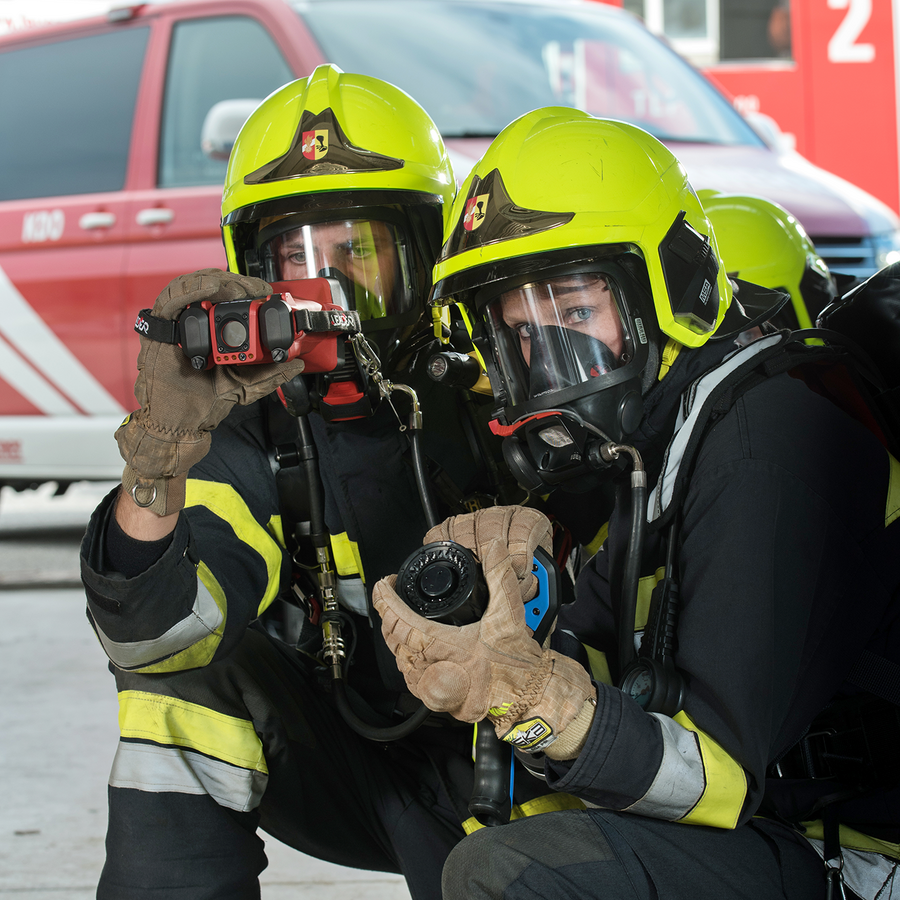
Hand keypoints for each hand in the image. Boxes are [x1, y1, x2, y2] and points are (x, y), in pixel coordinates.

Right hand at [116, 268, 306, 514]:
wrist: (181, 423)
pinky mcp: (159, 327)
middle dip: (237, 283)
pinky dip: (191, 289)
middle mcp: (193, 321)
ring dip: (218, 282)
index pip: (230, 298)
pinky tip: (211, 288)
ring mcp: (175, 322)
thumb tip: (298, 362)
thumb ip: (271, 374)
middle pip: (213, 286)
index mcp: (213, 329)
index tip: (268, 293)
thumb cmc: (206, 401)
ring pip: (193, 285)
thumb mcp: (246, 384)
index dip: (249, 289)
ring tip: (238, 289)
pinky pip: (171, 299)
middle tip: (256, 290)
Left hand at [373, 507, 594, 751]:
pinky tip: (414, 649)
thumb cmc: (516, 663)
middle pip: (392, 639)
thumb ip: (500, 576)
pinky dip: (407, 659)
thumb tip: (493, 549)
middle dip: (389, 615)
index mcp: (443, 648)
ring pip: (398, 659)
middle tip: (395, 598)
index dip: (385, 600)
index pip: (399, 621)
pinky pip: (409, 677)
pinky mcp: (434, 700)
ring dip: (397, 638)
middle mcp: (432, 671)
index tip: (384, 584)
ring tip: (402, 619)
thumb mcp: (509, 613)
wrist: (526, 695)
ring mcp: (430, 689)